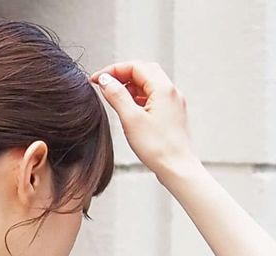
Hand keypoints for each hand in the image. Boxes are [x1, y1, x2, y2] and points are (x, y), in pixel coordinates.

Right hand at [89, 60, 200, 180]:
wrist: (178, 170)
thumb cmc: (158, 148)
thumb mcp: (131, 120)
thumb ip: (117, 96)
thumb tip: (105, 80)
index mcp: (163, 88)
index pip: (135, 66)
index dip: (113, 70)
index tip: (97, 79)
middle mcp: (171, 91)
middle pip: (143, 71)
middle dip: (122, 75)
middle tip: (105, 86)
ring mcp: (174, 102)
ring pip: (149, 84)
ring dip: (131, 87)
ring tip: (116, 99)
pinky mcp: (173, 114)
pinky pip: (154, 97)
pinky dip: (140, 98)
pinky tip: (131, 110)